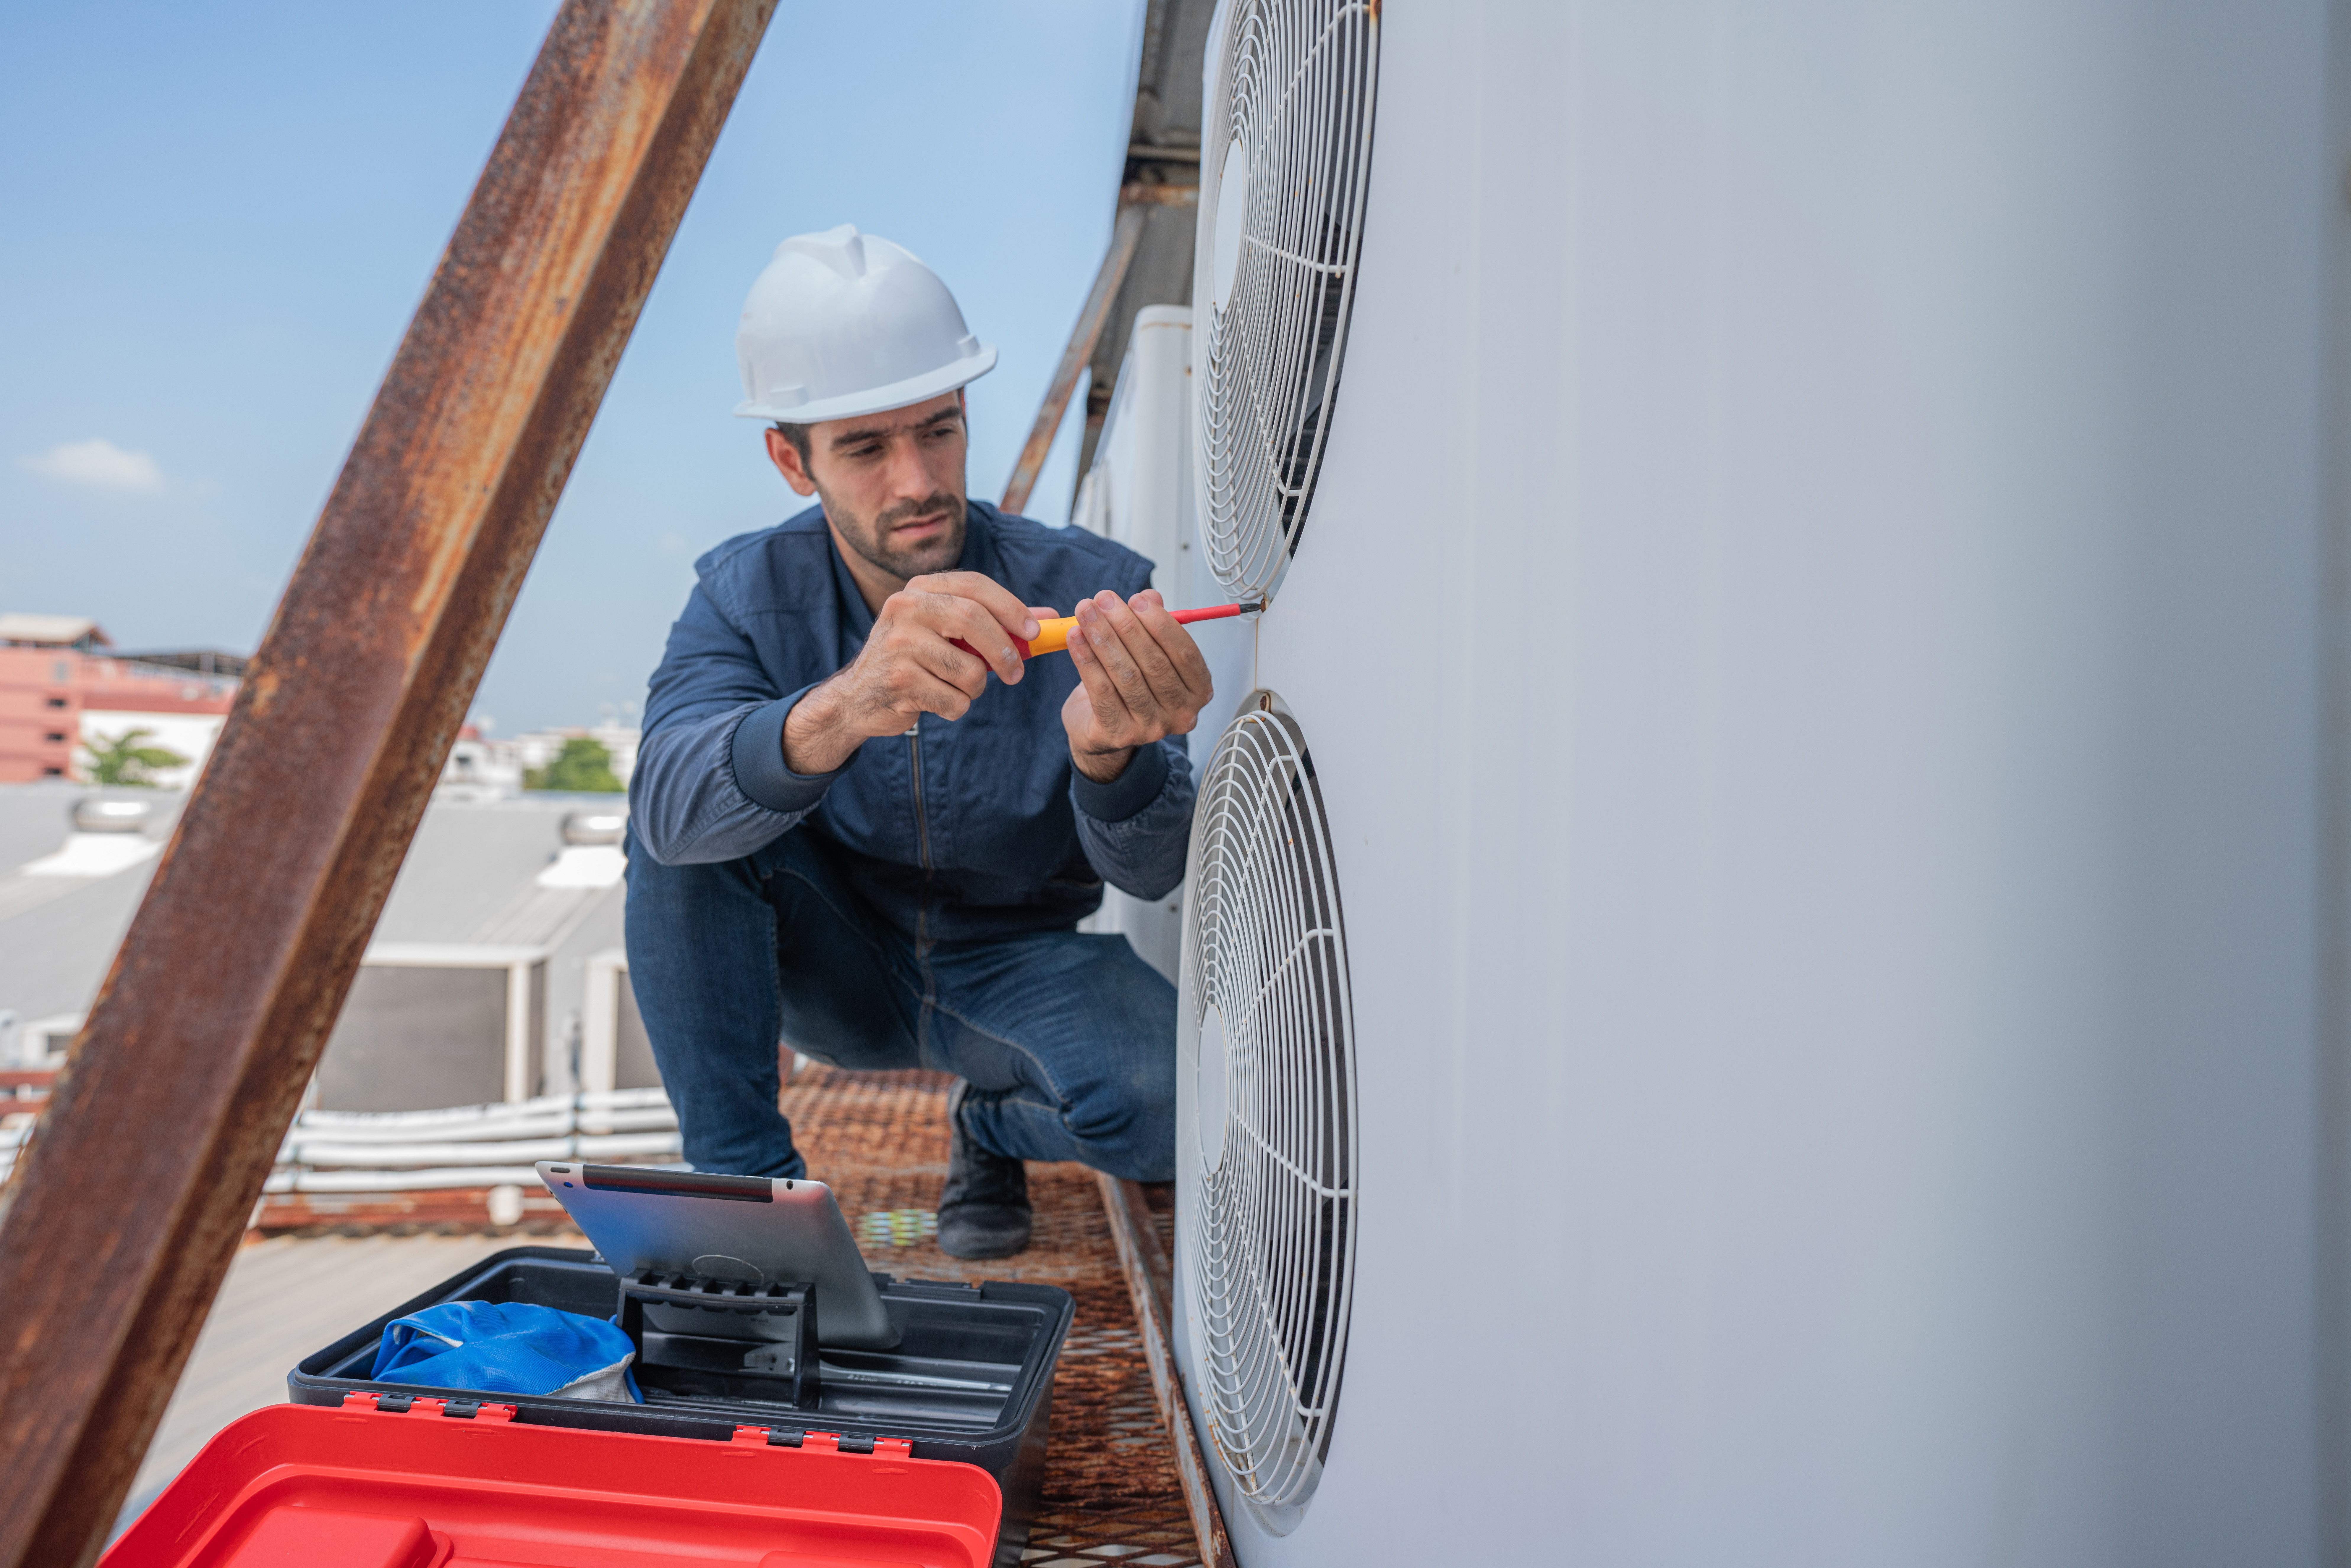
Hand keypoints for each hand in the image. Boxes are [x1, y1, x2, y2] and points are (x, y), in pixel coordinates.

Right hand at [784, 572, 1047, 773]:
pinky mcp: (898, 680)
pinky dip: (956, 707)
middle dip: (1004, 650)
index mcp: (919, 589)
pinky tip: (935, 701)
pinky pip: (954, 700)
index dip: (1010, 606)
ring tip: (957, 688)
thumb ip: (995, 622)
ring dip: (975, 688)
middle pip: (972, 619)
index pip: (973, 584)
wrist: (857, 697)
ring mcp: (898, 643)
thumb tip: (1049, 618)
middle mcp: (905, 608)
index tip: (1034, 631)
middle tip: (1016, 673)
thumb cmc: (914, 660)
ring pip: (969, 669)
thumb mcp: (948, 633)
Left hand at [1062, 589, 1213, 782]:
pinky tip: (1075, 637)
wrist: (1103, 729)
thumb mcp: (1146, 653)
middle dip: (1126, 626)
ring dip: (1103, 638)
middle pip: (1155, 663)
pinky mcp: (1118, 734)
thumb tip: (1149, 597)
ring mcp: (1150, 728)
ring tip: (1085, 612)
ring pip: (1127, 675)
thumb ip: (1152, 624)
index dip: (1162, 624)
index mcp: (1197, 690)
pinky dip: (1086, 660)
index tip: (1137, 600)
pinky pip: (1101, 690)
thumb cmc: (1130, 687)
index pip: (1185, 653)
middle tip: (1104, 600)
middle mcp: (1180, 713)